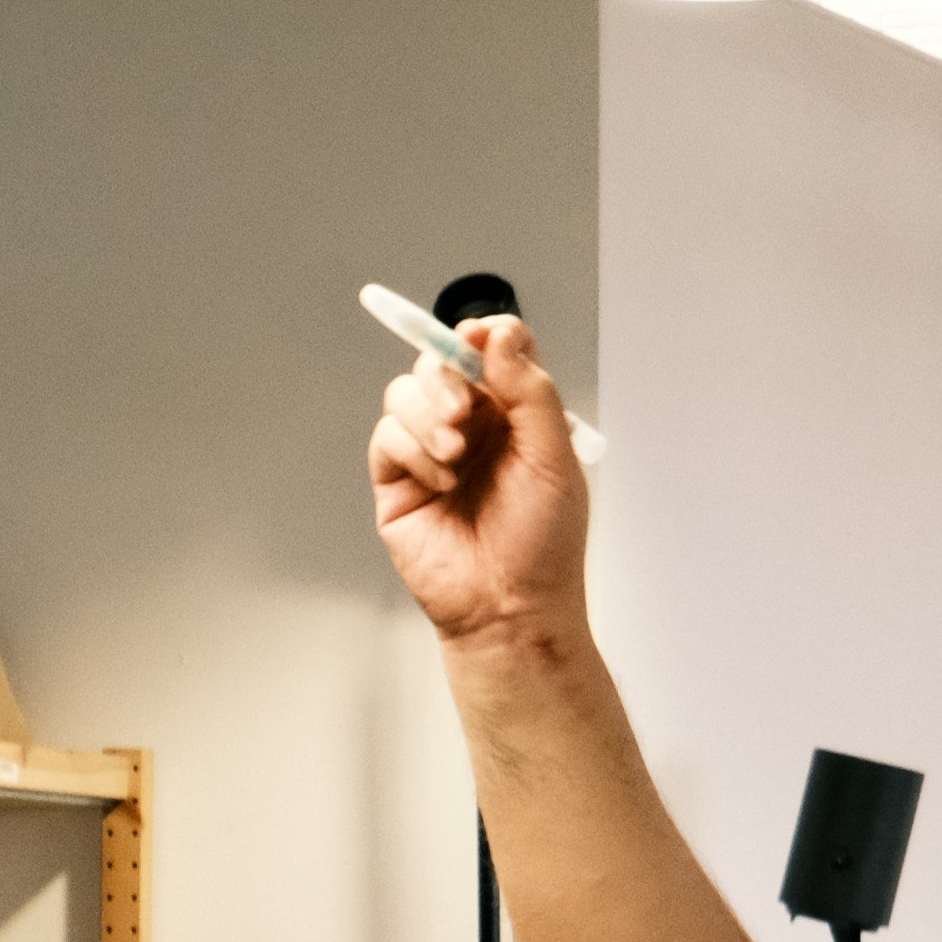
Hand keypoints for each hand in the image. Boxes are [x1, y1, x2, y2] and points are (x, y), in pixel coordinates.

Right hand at [367, 316, 591, 650]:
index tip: (479, 339)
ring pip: (405, 393)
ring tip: (454, 456)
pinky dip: (412, 451)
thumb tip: (499, 334)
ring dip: (427, 415)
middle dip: (445, 375)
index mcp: (512, 414)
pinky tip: (441, 482)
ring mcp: (430, 451)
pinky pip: (387, 438)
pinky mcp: (397, 481)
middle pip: (438, 363)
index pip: (489, 350)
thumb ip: (531, 391)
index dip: (481, 335)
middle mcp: (469, 426)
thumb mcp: (554, 457)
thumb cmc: (542, 544)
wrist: (511, 607)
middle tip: (464, 409)